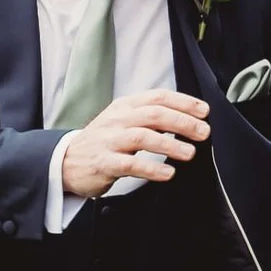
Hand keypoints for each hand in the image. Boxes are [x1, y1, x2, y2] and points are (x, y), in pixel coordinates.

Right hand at [60, 90, 209, 198]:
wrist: (66, 161)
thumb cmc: (105, 142)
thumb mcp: (125, 121)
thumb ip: (151, 117)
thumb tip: (189, 118)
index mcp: (125, 106)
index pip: (158, 97)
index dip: (184, 102)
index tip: (204, 112)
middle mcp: (118, 120)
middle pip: (154, 115)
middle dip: (183, 122)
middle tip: (204, 133)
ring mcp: (109, 141)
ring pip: (143, 137)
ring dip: (170, 144)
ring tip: (190, 153)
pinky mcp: (104, 163)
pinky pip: (130, 164)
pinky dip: (151, 168)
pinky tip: (168, 173)